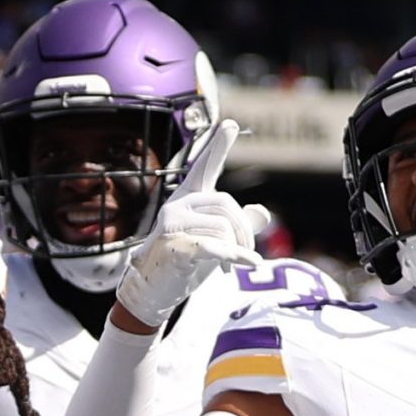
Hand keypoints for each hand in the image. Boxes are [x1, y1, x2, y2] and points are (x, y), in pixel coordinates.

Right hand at [114, 121, 268, 329]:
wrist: (153, 292)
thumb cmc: (184, 263)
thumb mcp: (216, 241)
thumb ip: (239, 226)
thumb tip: (262, 211)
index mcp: (187, 199)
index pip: (204, 168)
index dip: (218, 147)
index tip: (230, 124)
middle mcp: (177, 205)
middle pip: (226, 204)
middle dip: (244, 230)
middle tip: (249, 253)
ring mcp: (171, 224)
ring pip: (222, 226)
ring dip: (237, 250)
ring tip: (231, 267)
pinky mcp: (173, 245)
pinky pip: (214, 245)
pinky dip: (236, 256)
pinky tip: (249, 264)